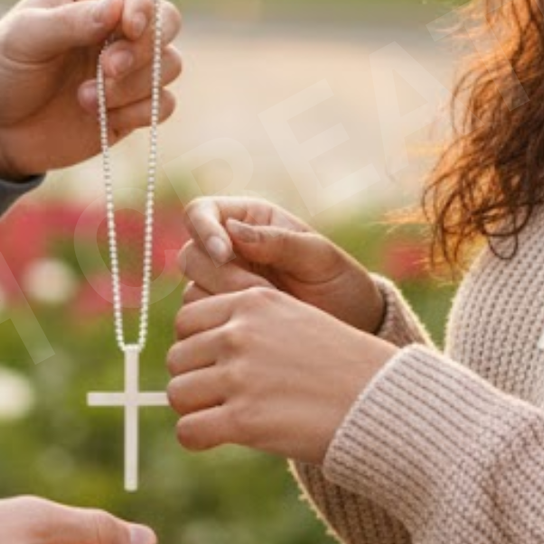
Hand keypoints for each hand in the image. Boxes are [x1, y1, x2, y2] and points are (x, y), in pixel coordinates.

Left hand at [0, 0, 181, 181]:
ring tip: (84, 99)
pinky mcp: (132, 104)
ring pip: (169, 64)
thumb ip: (69, 20)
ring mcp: (128, 65)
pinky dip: (140, 112)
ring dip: (134, 85)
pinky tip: (101, 118)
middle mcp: (117, 24)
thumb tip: (117, 6)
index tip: (129, 26)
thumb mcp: (22, 38)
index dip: (146, 0)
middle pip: (167, 20)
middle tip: (106, 69)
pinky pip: (163, 103)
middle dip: (143, 48)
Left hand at [167, 282, 397, 464]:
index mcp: (252, 301)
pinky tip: (218, 438)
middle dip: (194, 379)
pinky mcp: (244, 419)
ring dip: (195, 409)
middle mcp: (240, 332)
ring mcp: (240, 374)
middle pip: (177, 357)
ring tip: (223, 418)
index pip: (186, 320)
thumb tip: (198, 347)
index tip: (216, 367)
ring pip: (178, 393)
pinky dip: (196, 438)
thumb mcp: (294, 320)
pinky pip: (189, 430)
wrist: (381, 401)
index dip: (197, 348)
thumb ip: (249, 324)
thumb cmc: (342, 365)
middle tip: (220, 398)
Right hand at [178, 196, 385, 332]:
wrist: (353, 326)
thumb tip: (233, 231)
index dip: (203, 229)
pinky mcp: (222, 321)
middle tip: (260, 293)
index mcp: (248, 221)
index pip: (201, 212)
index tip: (225, 253)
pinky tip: (257, 331)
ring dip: (224, 304)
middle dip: (221, 276)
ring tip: (268, 314)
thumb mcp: (318, 256)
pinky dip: (222, 327)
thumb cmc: (340, 282)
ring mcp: (222, 288)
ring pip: (192, 291)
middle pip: (191, 255)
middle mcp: (227, 251)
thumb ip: (277, 241)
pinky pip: (201, 323)